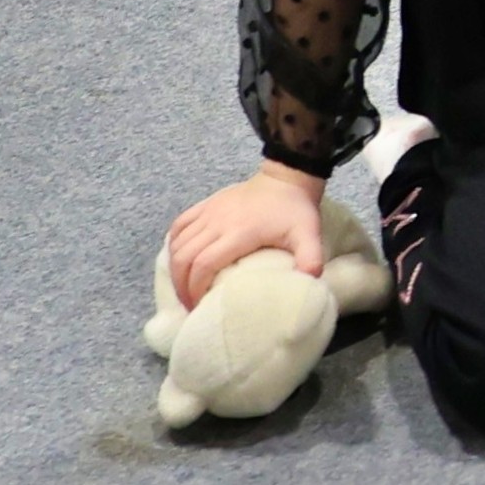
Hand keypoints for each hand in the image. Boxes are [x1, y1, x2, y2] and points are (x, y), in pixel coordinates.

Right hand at [166, 165, 326, 310]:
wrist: (286, 179)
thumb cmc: (296, 210)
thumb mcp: (309, 235)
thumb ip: (310, 258)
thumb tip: (310, 281)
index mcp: (240, 232)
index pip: (204, 264)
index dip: (195, 288)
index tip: (198, 306)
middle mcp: (218, 222)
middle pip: (184, 257)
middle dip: (181, 284)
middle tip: (188, 303)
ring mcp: (209, 211)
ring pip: (178, 243)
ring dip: (175, 268)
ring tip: (183, 287)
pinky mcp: (205, 205)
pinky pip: (179, 225)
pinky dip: (173, 244)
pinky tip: (177, 259)